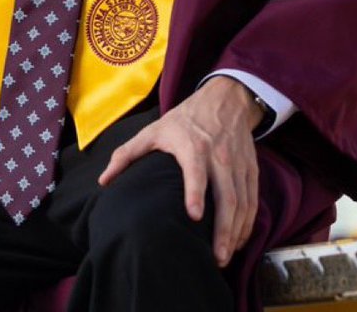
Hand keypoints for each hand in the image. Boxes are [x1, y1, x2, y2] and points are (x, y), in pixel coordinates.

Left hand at [97, 76, 260, 266]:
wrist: (225, 100)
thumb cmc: (185, 119)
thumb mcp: (154, 130)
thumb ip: (127, 154)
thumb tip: (103, 181)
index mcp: (193, 145)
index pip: (196, 170)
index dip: (195, 191)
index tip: (194, 215)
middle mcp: (219, 156)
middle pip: (226, 196)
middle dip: (223, 229)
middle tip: (216, 257)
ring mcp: (237, 164)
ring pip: (242, 203)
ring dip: (236, 232)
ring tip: (224, 257)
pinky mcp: (250, 170)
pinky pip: (253, 201)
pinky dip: (248, 223)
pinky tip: (238, 240)